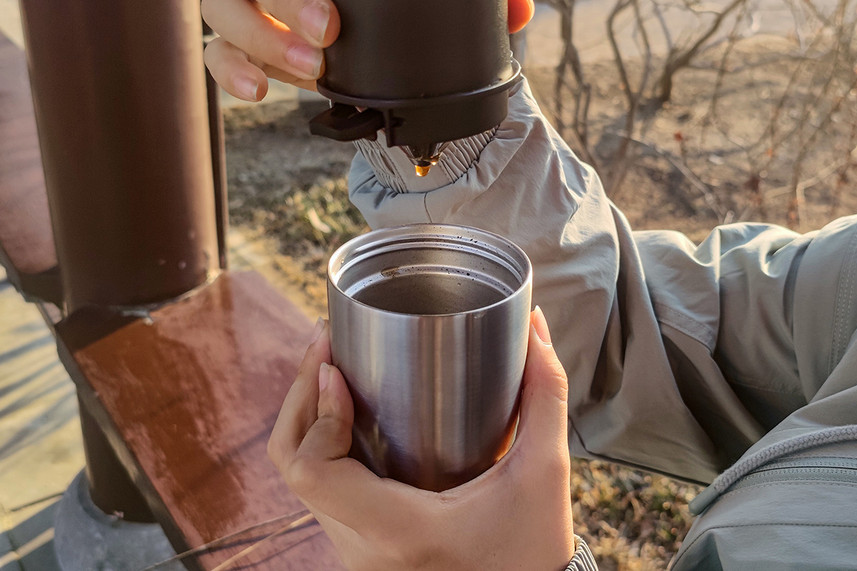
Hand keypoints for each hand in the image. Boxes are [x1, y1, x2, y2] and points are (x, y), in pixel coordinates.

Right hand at [199, 0, 534, 101]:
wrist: (388, 50)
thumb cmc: (404, 3)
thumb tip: (521, 7)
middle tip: (328, 33)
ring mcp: (262, 7)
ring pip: (225, 7)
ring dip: (260, 39)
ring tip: (313, 70)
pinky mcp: (254, 50)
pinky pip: (218, 54)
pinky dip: (230, 71)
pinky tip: (258, 90)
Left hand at [267, 309, 574, 570]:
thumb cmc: (534, 549)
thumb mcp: (546, 470)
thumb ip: (544, 393)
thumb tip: (535, 326)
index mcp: (401, 530)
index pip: (314, 472)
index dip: (316, 415)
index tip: (339, 371)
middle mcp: (365, 549)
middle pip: (292, 468)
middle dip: (301, 398)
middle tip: (325, 346)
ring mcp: (357, 554)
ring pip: (299, 482)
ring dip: (306, 422)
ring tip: (330, 368)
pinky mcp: (362, 550)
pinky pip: (320, 493)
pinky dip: (321, 447)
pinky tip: (344, 410)